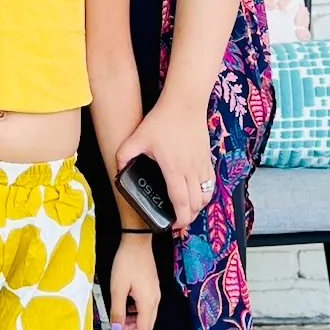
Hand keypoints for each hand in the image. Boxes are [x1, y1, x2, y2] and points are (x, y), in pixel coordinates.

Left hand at [106, 234, 160, 329]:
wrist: (137, 241)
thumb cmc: (126, 262)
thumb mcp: (117, 288)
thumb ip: (117, 310)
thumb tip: (117, 329)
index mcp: (148, 302)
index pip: (143, 329)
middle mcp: (155, 299)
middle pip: (147, 324)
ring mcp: (155, 292)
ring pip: (147, 315)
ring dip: (134, 321)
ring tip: (119, 319)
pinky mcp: (152, 286)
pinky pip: (147, 305)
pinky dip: (136, 311)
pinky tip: (126, 306)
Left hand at [116, 96, 214, 231]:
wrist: (185, 103)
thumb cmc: (163, 120)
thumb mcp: (138, 137)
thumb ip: (125, 154)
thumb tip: (118, 168)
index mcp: (174, 170)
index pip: (181, 203)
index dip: (180, 220)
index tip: (173, 226)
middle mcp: (191, 171)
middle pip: (196, 205)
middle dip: (188, 218)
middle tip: (177, 222)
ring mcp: (202, 165)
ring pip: (206, 196)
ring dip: (198, 207)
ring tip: (187, 211)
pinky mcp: (207, 158)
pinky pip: (210, 183)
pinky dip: (205, 194)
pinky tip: (196, 194)